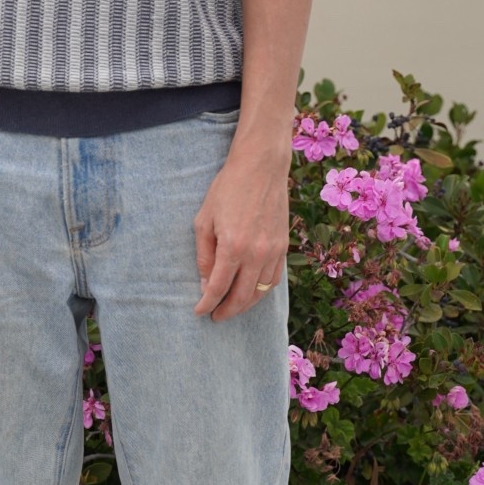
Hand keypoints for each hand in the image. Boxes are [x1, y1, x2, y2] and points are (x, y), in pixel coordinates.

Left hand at [194, 143, 290, 320]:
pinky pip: (274, 279)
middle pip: (242, 297)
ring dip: (245, 304)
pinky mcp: (284, 246)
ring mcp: (274, 251)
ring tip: (231, 308)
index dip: (206, 304)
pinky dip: (262, 291)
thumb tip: (206, 283)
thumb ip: (204, 255)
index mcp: (233, 247)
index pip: (218, 288)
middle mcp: (256, 254)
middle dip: (226, 311)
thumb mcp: (204, 220)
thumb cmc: (227, 189)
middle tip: (215, 317)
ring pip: (261, 292)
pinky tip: (251, 292)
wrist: (261, 167)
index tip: (199, 312)